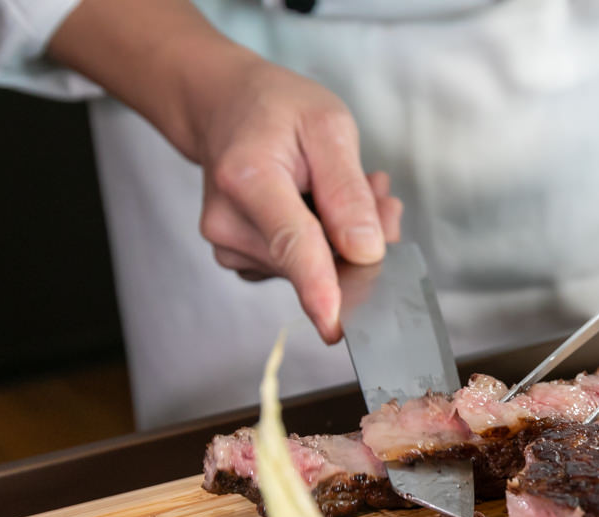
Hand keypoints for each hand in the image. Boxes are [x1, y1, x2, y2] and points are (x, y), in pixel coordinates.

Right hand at [46, 1, 400, 341]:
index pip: (291, 242)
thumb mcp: (328, 126)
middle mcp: (229, 222)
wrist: (224, 108)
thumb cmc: (276, 110)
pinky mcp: (241, 262)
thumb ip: (349, 191)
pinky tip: (322, 207)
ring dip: (344, 236)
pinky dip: (324, 245)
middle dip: (360, 236)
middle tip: (374, 188)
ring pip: (314, 268)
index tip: (334, 326)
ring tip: (340, 185)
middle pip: (315, 261)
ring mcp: (230, 248)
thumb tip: (366, 252)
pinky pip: (301, 268)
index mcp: (248, 178)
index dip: (318, 286)